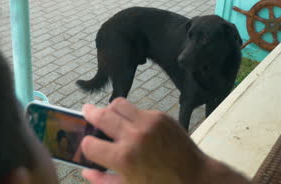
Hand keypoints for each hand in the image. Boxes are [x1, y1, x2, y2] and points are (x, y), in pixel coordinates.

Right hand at [80, 98, 206, 183]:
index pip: (89, 143)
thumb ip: (103, 181)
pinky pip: (138, 109)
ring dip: (110, 109)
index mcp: (123, 158)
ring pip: (118, 104)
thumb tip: (85, 171)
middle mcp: (134, 136)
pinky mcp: (160, 116)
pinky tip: (135, 126)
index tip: (89, 145)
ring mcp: (148, 123)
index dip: (86, 145)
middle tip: (86, 112)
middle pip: (100, 115)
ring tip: (110, 116)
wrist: (196, 178)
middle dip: (90, 114)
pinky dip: (132, 116)